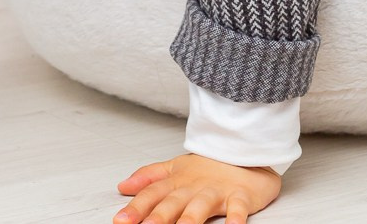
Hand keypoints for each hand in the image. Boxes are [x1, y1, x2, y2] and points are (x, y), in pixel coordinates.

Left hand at [114, 153, 281, 223]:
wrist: (245, 150)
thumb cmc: (210, 166)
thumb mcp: (175, 167)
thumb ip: (149, 177)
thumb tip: (123, 186)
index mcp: (177, 181)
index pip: (152, 194)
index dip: (136, 207)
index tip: (121, 221)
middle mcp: (194, 187)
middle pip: (173, 202)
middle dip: (159, 216)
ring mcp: (217, 190)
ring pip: (201, 206)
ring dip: (190, 219)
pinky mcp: (240, 195)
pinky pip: (238, 207)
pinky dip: (236, 217)